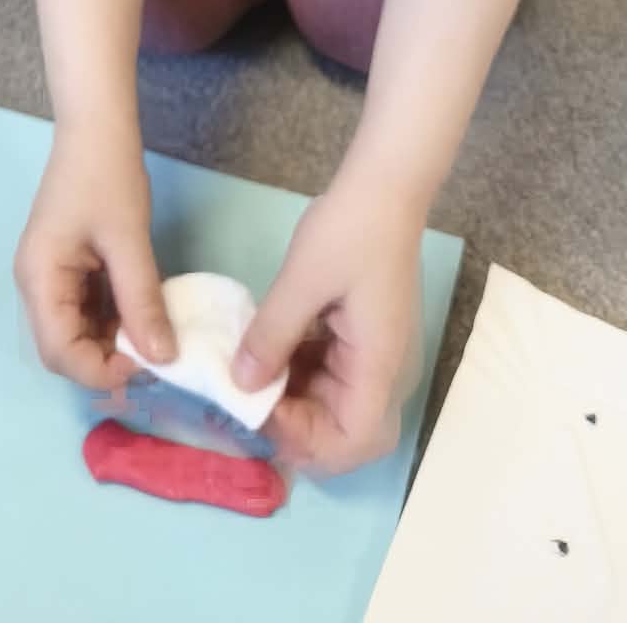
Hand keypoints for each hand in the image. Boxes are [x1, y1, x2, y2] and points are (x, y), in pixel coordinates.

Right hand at [14, 125, 176, 393]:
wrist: (97, 125)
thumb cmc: (107, 175)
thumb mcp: (128, 240)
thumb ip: (142, 301)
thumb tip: (163, 358)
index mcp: (39, 279)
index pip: (59, 352)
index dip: (101, 369)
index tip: (148, 361)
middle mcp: (37, 285)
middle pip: (64, 348)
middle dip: (107, 359)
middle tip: (154, 351)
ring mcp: (51, 276)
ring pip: (78, 331)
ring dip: (113, 339)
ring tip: (154, 332)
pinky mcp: (69, 267)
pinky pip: (88, 308)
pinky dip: (115, 317)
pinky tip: (144, 309)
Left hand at [232, 166, 423, 474]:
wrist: (385, 185)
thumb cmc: (350, 229)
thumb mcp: (302, 280)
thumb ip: (271, 335)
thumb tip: (240, 385)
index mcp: (379, 366)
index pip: (353, 441)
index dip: (306, 440)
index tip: (262, 407)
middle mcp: (386, 372)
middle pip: (346, 434)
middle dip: (297, 429)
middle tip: (251, 401)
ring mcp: (377, 356)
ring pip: (335, 407)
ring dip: (295, 401)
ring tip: (250, 376)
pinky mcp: (364, 339)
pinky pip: (332, 376)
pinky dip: (301, 375)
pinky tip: (269, 352)